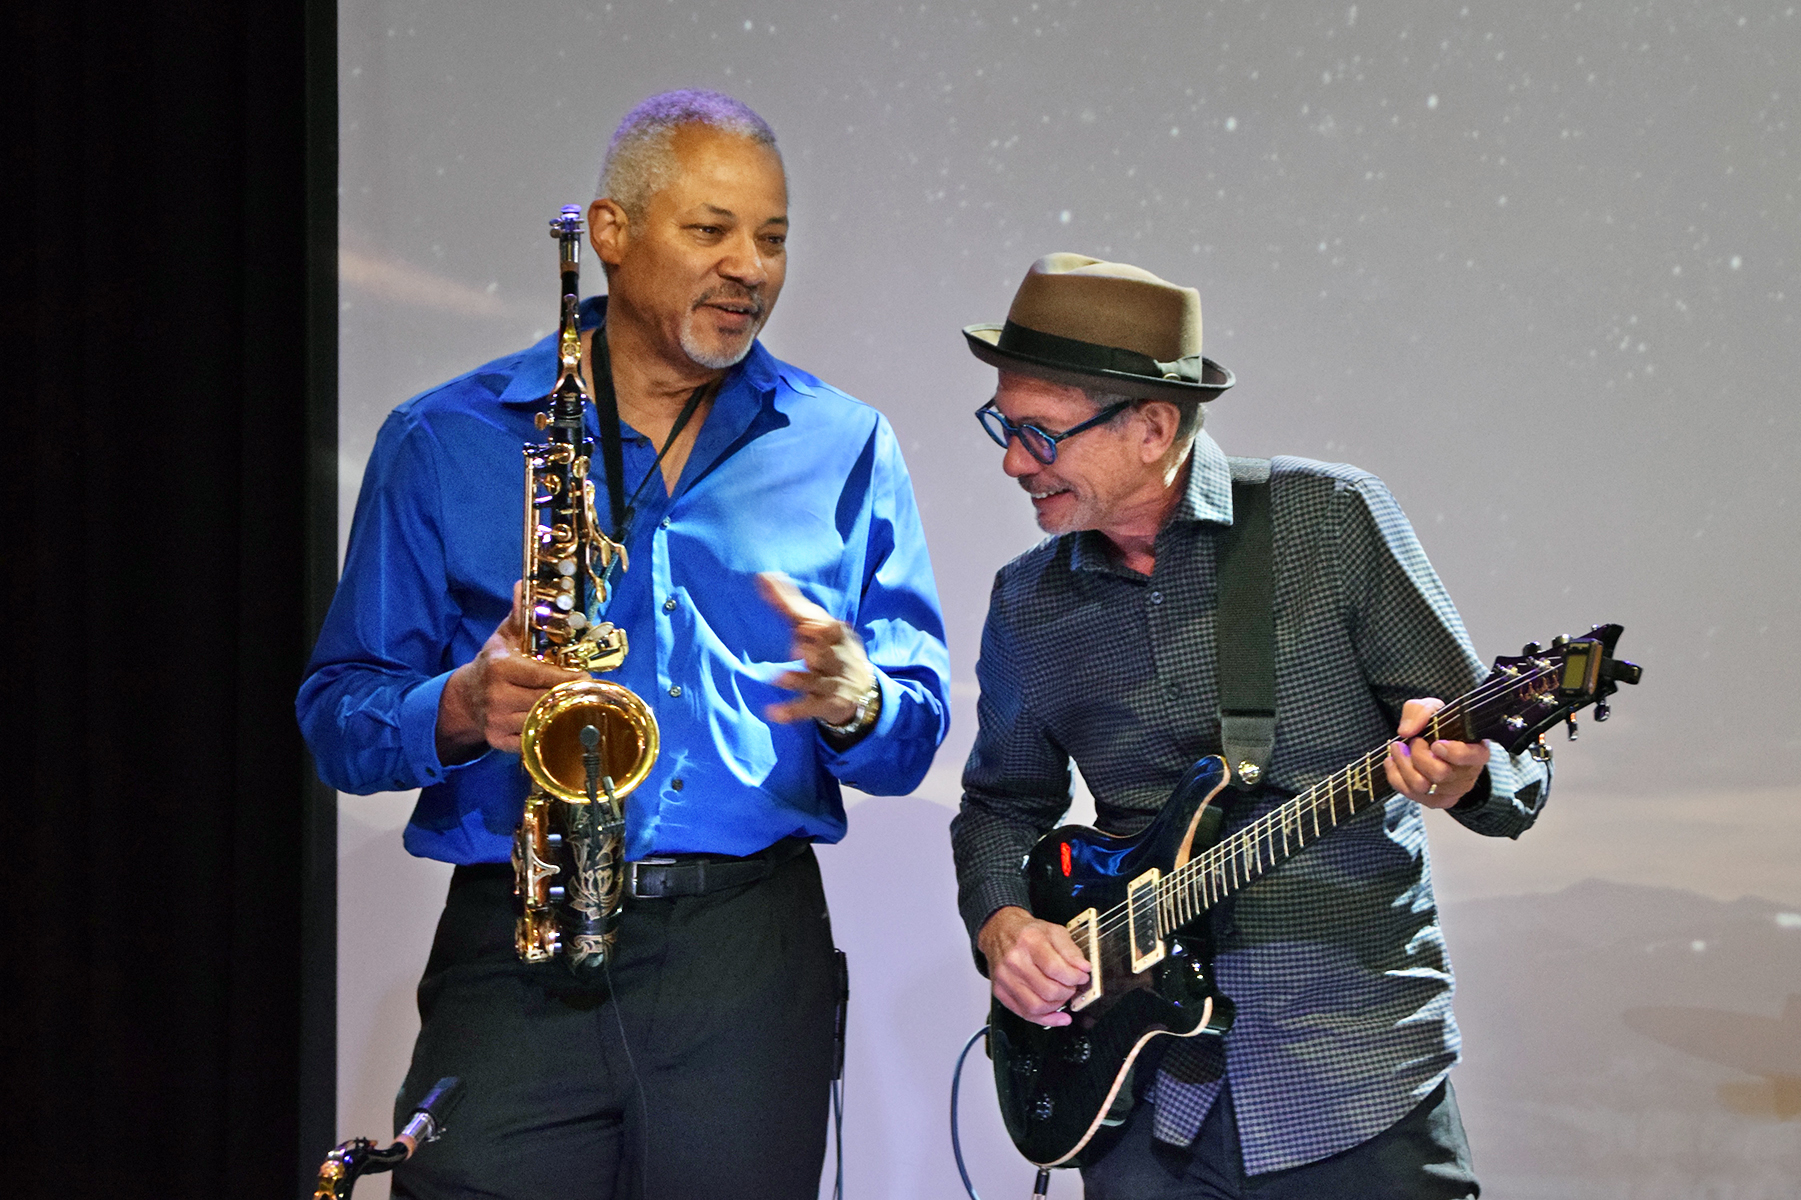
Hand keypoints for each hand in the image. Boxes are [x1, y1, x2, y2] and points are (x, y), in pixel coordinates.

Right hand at [436, 582, 585, 761]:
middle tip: (587, 692)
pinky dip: (546, 734)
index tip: (586, 676)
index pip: (541, 675)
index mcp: (500, 668)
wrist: (465, 697)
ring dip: (560, 715)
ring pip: (541, 720)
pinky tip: (557, 724)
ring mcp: (496, 721)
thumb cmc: (493, 664)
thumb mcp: (504, 637)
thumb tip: (524, 584)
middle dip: (568, 695)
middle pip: (545, 698)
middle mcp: (496, 696)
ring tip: (577, 707)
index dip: (566, 676)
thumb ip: (519, 614)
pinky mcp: (498, 741)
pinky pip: (531, 740)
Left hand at [756, 572, 874, 726]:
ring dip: (798, 679)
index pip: (826, 626)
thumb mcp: (822, 625)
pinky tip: (772, 713)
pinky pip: (807, 708)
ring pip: (814, 681)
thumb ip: (793, 604)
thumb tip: (765, 576)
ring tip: (778, 677)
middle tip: (798, 642)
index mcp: (838, 636)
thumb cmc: (835, 649)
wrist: (865, 690)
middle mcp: (838, 658)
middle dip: (814, 648)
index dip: (814, 623)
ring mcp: (833, 683)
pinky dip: (791, 711)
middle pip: (826, 653)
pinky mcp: (826, 704)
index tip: (802, 621)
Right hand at [977, 906, 1091, 1027]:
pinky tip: (1057, 1015)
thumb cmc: (1027, 933)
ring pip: (1037, 1006)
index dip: (1074, 977)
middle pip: (1048, 990)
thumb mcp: (1054, 931)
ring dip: (1057, 1005)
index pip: (1056, 968)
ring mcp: (1005, 978)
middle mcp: (1014, 960)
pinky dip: (1045, 1018)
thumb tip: (1083, 968)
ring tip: (1062, 995)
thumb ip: (1071, 950)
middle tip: (1072, 986)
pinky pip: (1025, 1013)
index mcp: (1029, 941)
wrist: (1000, 931)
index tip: (1082, 977)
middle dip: (1068, 992)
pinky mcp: (1000, 991)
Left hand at [1383, 697, 1489, 808]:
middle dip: (1418, 754)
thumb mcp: (1432, 709)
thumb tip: (1406, 731)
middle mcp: (1468, 774)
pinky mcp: (1436, 801)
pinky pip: (1411, 795)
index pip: (1473, 757)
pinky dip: (1396, 777)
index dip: (1454, 753)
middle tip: (1413, 741)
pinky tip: (1392, 762)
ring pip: (1422, 786)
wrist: (1431, 741)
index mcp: (1476, 750)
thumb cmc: (1439, 726)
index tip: (1437, 743)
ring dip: (1403, 765)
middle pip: (1440, 774)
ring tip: (1399, 749)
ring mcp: (1453, 791)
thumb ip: (1421, 712)